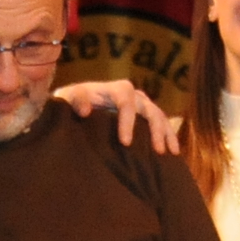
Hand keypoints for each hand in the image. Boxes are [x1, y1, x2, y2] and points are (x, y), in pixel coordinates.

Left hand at [55, 80, 180, 154]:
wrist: (75, 103)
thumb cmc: (70, 102)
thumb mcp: (66, 99)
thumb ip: (74, 101)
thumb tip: (86, 111)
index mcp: (113, 89)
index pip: (125, 101)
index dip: (127, 121)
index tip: (125, 143)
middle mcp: (131, 94)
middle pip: (149, 108)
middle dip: (155, 129)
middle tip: (157, 150)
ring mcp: (140, 103)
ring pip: (159, 115)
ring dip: (166, 133)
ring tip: (170, 152)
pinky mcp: (144, 115)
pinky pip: (161, 122)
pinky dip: (168, 135)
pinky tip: (173, 152)